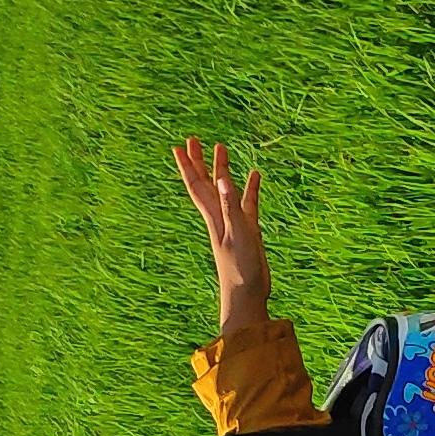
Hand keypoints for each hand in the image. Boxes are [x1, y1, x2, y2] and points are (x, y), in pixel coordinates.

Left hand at [172, 137, 269, 337]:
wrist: (247, 295)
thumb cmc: (240, 269)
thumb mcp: (238, 234)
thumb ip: (231, 206)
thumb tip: (223, 179)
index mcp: (214, 216)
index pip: (197, 184)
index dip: (188, 165)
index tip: (179, 146)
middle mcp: (219, 216)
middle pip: (206, 182)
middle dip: (199, 161)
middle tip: (193, 140)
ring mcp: (233, 223)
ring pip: (225, 190)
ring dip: (223, 170)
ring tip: (222, 149)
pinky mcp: (247, 230)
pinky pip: (247, 203)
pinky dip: (249, 188)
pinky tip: (255, 175)